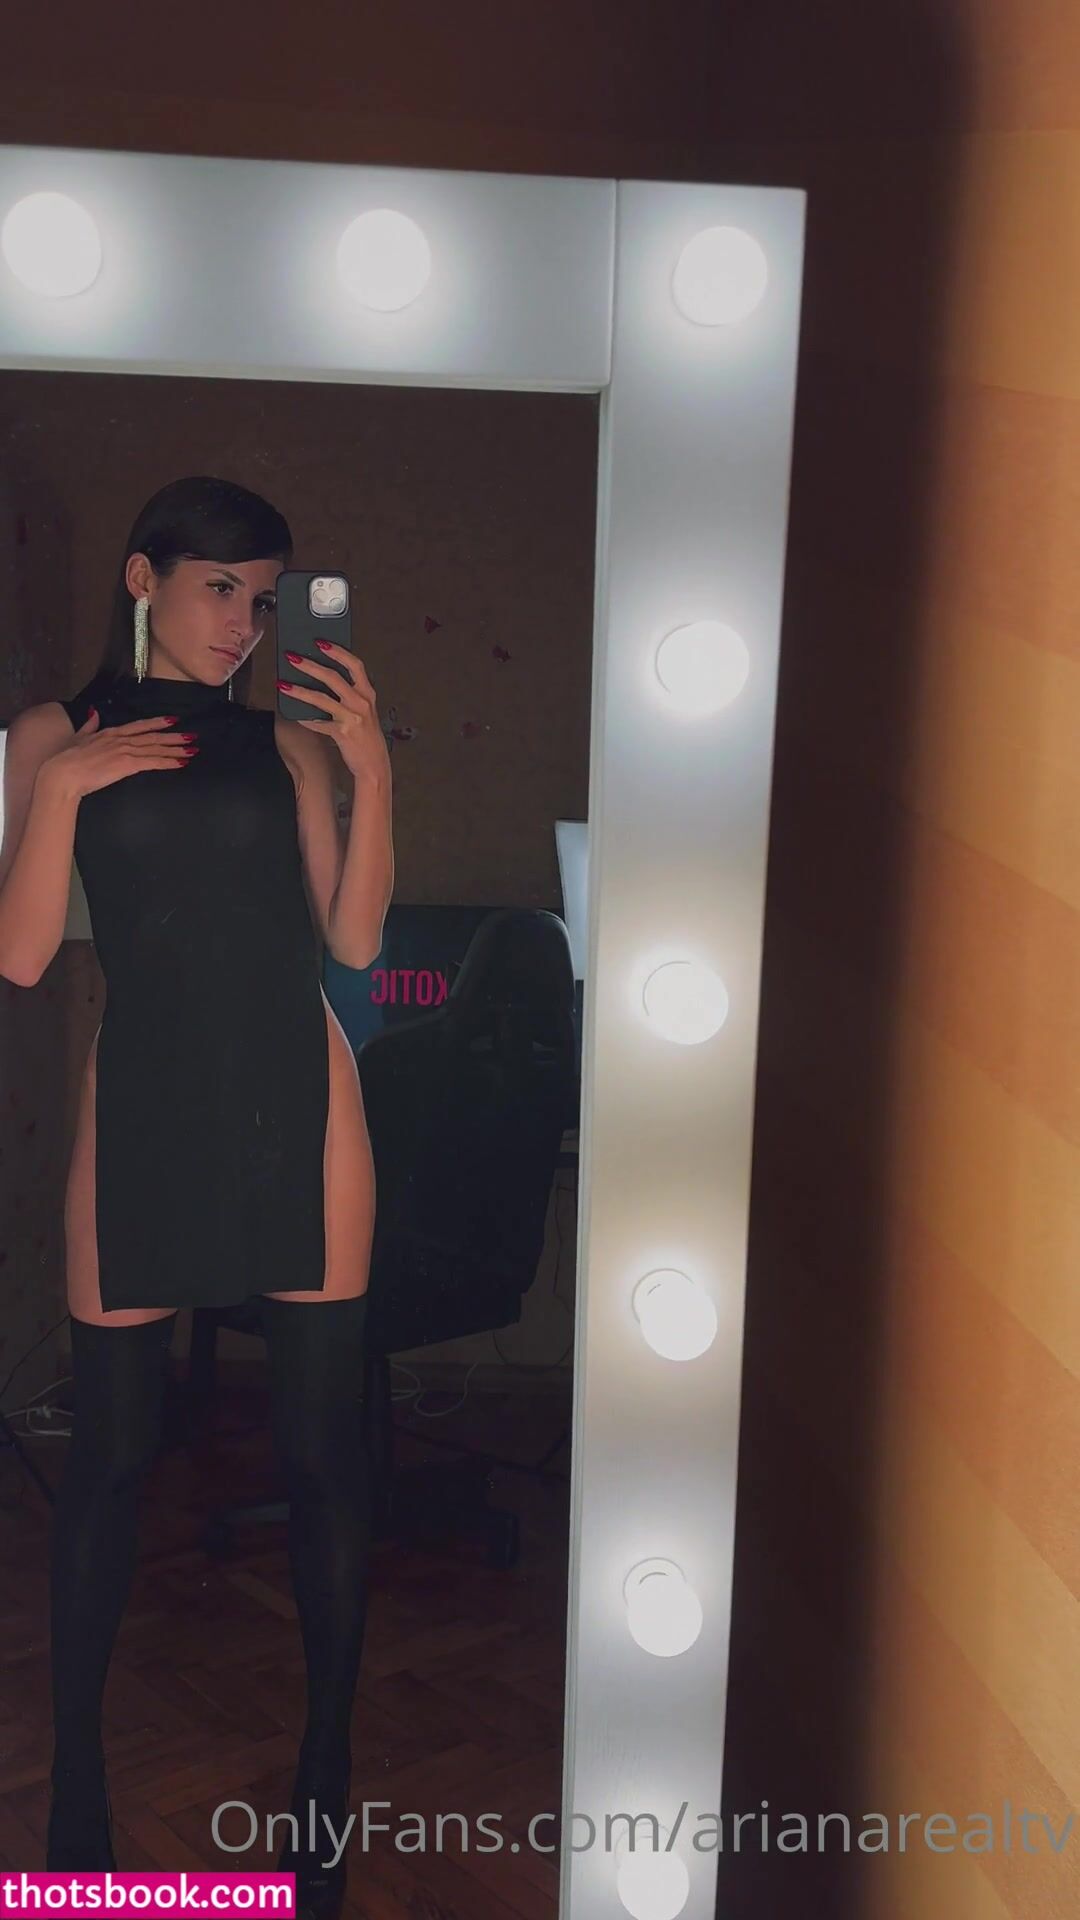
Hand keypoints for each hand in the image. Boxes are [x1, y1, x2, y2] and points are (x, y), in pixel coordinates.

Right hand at [39, 709, 194, 801]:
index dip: (157, 723)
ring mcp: (125, 750)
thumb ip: (89, 725)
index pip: (139, 726)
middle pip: (153, 737)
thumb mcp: (78, 737)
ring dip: (176, 749)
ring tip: (192, 749)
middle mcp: (121, 739)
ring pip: (156, 748)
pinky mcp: (128, 764)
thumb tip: (94, 712)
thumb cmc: (67, 759)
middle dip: (174, 737)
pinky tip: (181, 762)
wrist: (63, 773)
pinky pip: (154, 762)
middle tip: (191, 736)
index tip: (172, 720)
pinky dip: (169, 762)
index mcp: (111, 733)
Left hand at [278, 643, 390, 782]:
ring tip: (283, 684)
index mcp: (368, 693)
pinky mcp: (343, 733)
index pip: (354, 665)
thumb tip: (321, 680)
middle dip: (310, 665)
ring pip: (321, 698)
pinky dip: (305, 718)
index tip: (320, 642)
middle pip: (333, 677)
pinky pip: (318, 723)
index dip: (337, 651)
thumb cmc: (366, 736)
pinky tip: (293, 714)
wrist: (374, 764)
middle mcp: (361, 702)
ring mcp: (352, 718)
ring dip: (299, 690)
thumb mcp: (364, 711)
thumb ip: (349, 695)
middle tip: (292, 657)